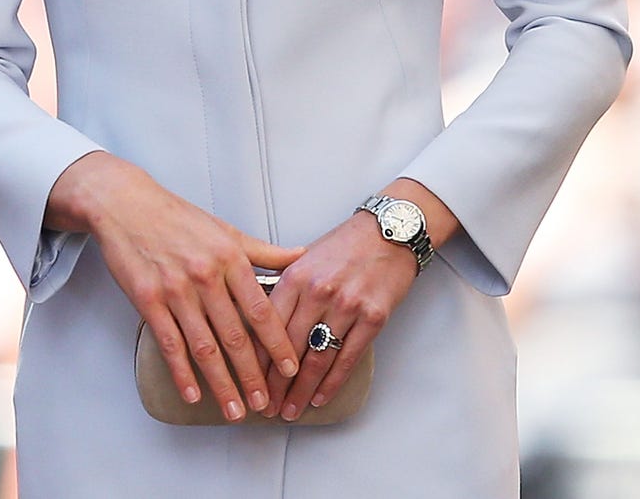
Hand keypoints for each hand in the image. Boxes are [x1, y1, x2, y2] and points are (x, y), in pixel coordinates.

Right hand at [46, 152, 303, 421]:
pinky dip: (183, 373)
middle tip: (266, 404)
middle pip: (235, 336)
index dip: (277, 343)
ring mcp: (175, 290)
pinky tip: (194, 394)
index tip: (290, 368)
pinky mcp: (148, 300)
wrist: (126, 205)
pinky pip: (170, 344)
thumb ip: (262, 250)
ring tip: (236, 410)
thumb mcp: (224, 229)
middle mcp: (205, 275)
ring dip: (222, 384)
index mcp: (229, 257)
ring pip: (204, 347)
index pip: (261, 309)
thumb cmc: (177, 217)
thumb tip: (300, 256)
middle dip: (253, 375)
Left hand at [262, 212, 417, 420]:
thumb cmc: (346, 244)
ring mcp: (347, 306)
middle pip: (290, 348)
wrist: (389, 231)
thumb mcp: (305, 256)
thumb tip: (258, 317)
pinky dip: (332, 383)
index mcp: (297, 275)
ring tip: (290, 410)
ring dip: (302, 391)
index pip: (269, 326)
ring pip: (317, 359)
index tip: (250, 380)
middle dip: (276, 384)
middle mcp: (319, 291)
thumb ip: (283, 285)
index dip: (257, 359)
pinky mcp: (373, 318)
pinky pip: (347, 359)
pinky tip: (320, 397)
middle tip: (266, 406)